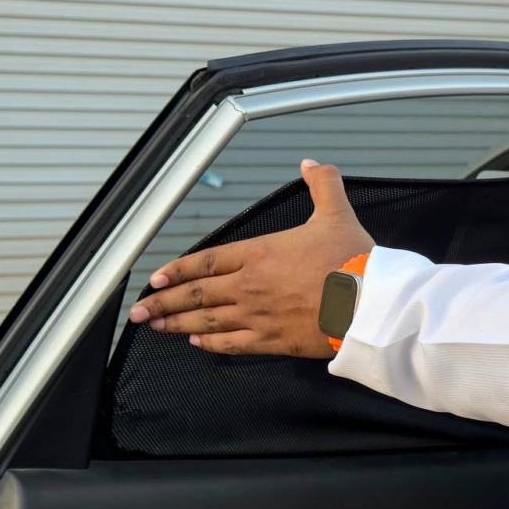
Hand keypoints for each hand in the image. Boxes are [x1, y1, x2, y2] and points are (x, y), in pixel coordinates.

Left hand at [128, 159, 374, 357]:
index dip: (176, 270)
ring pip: (206, 321)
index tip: (155, 279)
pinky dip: (211, 344)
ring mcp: (258, 315)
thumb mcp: (337, 213)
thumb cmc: (353, 260)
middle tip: (140, 311)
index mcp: (260, 253)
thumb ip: (322, 184)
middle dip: (163, 302)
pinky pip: (232, 344)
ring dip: (177, 324)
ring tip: (156, 327)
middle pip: (196, 294)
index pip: (205, 261)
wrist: (369, 301)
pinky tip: (197, 344)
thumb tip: (311, 164)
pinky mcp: (273, 340)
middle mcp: (250, 285)